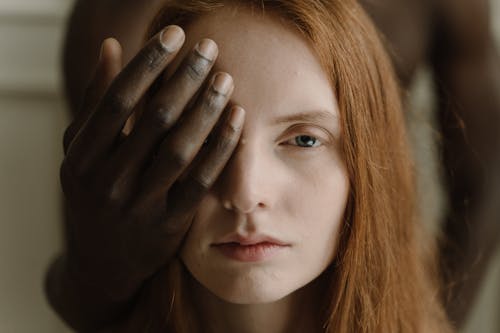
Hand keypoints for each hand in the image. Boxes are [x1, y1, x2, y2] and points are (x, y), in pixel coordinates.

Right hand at [60, 25, 244, 301]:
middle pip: (153, 119)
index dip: (148, 63)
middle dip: (184, 78)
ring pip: (179, 149)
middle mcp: (106, 182)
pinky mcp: (168, 225)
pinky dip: (219, 148)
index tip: (173, 34)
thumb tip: (111, 47)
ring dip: (206, 109)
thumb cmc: (94, 194)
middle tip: (209, 48)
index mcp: (81, 157)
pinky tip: (236, 119)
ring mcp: (138, 206)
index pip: (118, 99)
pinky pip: (200, 181)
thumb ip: (96, 101)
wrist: (103, 261)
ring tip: (225, 78)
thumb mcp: (82, 152)